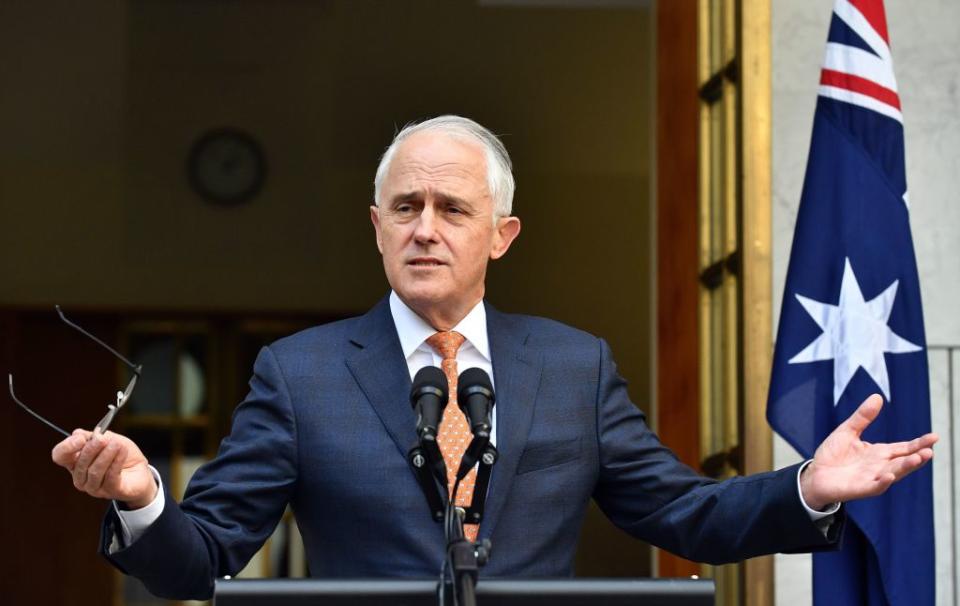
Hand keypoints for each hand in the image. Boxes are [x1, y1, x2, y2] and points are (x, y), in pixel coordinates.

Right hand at [51, 428, 157, 508]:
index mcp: (75, 462)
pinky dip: (116, 462)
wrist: (142, 470)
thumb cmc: (121, 454)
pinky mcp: (111, 491)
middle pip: (79, 464)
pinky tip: (122, 451)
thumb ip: (92, 436)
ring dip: (106, 455)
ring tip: (117, 444)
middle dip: (91, 449)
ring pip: (94, 472)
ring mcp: (94, 487)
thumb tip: (77, 434)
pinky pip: (110, 477)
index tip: (81, 438)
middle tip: (103, 438)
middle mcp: (81, 477)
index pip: (60, 456)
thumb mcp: (108, 438)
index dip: (67, 447)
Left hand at [799, 393, 937, 509]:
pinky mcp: (859, 489)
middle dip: (917, 457)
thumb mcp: (848, 431)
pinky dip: (882, 482)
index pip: (904, 448)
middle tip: (929, 450)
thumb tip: (877, 396)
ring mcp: (871, 478)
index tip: (934, 437)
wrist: (815, 475)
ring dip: (905, 467)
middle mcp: (879, 467)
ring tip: (918, 458)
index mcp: (879, 453)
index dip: (918, 443)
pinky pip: (874, 487)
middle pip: (903, 462)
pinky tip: (889, 476)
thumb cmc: (832, 455)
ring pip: (893, 474)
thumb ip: (863, 417)